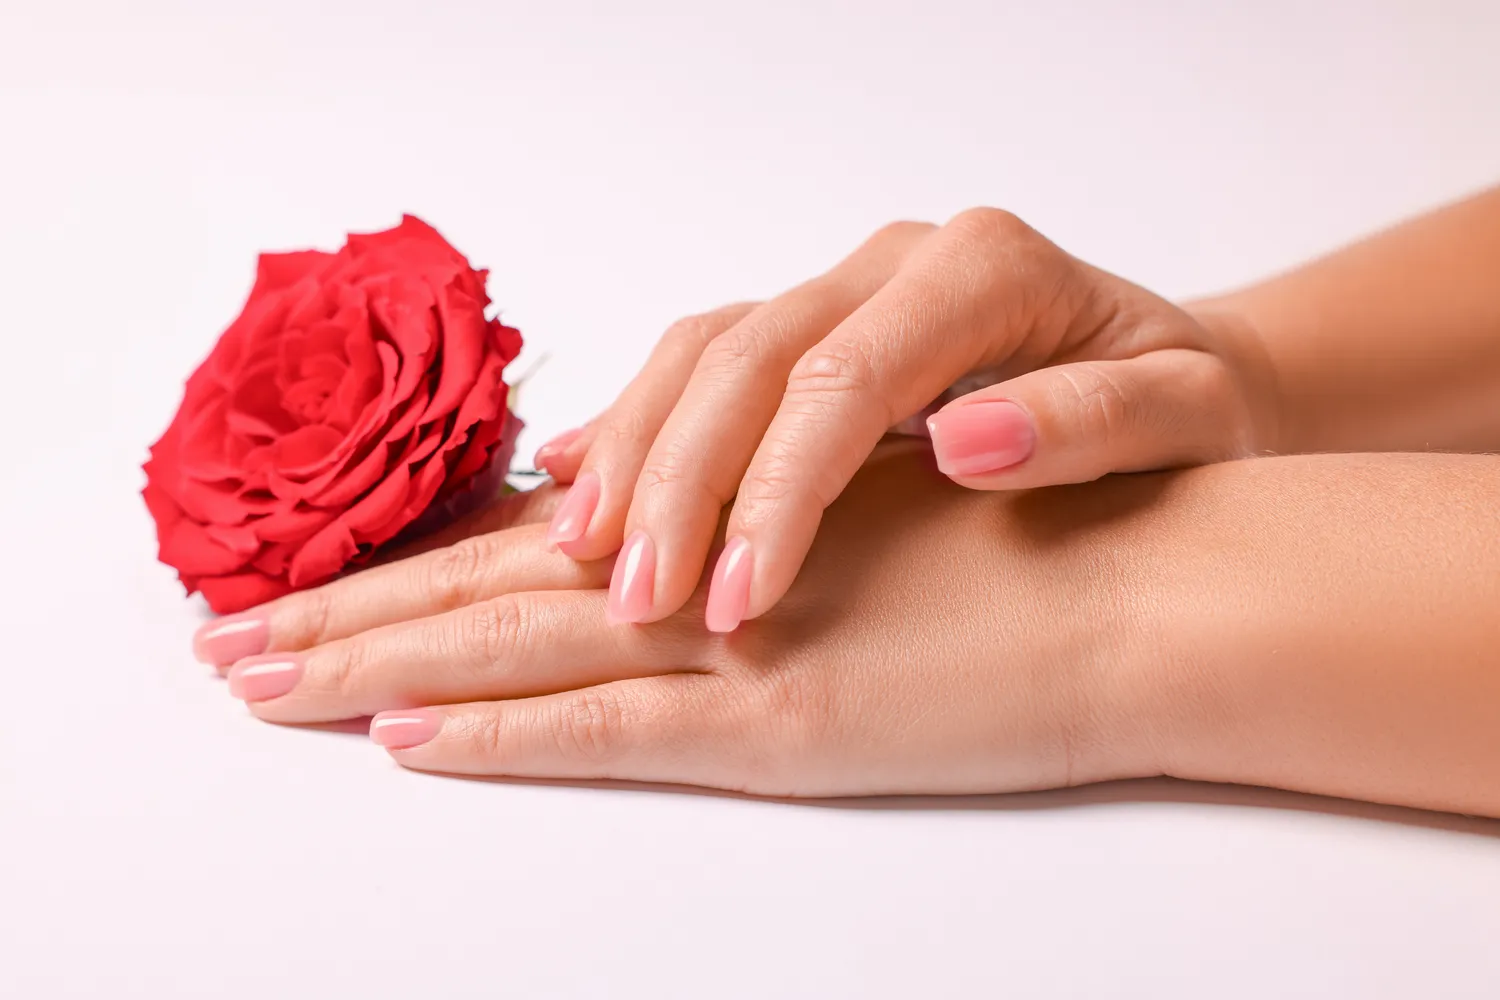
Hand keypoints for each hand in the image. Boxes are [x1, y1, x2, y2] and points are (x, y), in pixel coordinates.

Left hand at [198, 440, 1160, 795]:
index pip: (530, 546)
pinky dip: (502, 737)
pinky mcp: (782, 717)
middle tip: (225, 643)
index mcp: (721, 525)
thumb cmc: (1026, 548)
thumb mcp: (872, 528)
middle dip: (349, 617)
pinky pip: (610, 730)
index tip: (314, 590)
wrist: (1144, 580)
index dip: (414, 567)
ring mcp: (733, 644)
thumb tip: (662, 543)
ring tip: (260, 688)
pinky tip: (410, 745)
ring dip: (378, 669)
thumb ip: (760, 533)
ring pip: (514, 652)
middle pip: (485, 592)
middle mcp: (704, 571)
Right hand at [529, 209, 1276, 631]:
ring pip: (705, 351)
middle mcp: (896, 267)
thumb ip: (1093, 423)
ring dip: (636, 451)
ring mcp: (848, 293)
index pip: (842, 376)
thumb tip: (966, 445)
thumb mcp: (1187, 418)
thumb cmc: (1188, 408)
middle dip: (680, 481)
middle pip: (749, 358)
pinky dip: (639, 422)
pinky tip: (580, 482)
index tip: (741, 601)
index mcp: (981, 271)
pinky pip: (705, 363)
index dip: (778, 491)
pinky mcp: (815, 334)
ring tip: (583, 551)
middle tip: (635, 598)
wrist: (1179, 378)